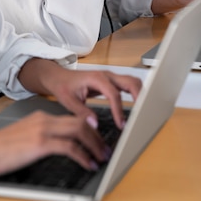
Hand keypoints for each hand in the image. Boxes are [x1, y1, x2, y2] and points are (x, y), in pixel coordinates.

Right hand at [0, 110, 108, 176]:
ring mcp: (42, 130)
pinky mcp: (40, 143)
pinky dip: (83, 156)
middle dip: (97, 136)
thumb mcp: (23, 137)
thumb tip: (55, 148)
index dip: (88, 129)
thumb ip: (39, 137)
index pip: (72, 118)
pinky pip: (70, 147)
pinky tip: (89, 164)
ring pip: (79, 131)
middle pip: (80, 122)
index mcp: (40, 117)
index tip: (97, 139)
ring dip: (94, 145)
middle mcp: (44, 119)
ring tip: (102, 157)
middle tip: (106, 149)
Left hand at [19, 59, 141, 129]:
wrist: (58, 77)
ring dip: (140, 94)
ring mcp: (110, 77)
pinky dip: (135, 94)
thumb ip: (81, 112)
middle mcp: (106, 75)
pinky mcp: (112, 82)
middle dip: (139, 98)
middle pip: (130, 82)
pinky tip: (136, 107)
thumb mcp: (68, 101)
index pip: (114, 94)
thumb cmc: (63, 86)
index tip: (121, 125)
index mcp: (96, 79)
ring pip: (132, 82)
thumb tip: (94, 124)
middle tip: (141, 116)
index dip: (119, 110)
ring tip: (142, 112)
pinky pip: (128, 85)